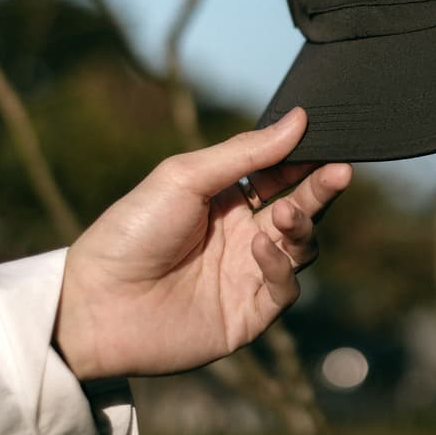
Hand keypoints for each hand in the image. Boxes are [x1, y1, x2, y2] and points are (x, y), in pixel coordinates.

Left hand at [53, 108, 350, 379]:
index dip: (305, 158)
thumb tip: (298, 118)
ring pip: (301, 247)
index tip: (328, 139)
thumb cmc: (131, 231)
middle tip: (340, 171)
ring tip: (286, 215)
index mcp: (226, 199)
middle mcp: (242, 235)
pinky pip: (285, 288)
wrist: (95, 303)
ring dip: (303, 226)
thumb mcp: (186, 176)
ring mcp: (247, 276)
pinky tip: (260, 250)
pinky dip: (281, 267)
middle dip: (322, 188)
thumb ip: (247, 152)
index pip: (281, 174)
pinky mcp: (248, 316)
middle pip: (300, 207)